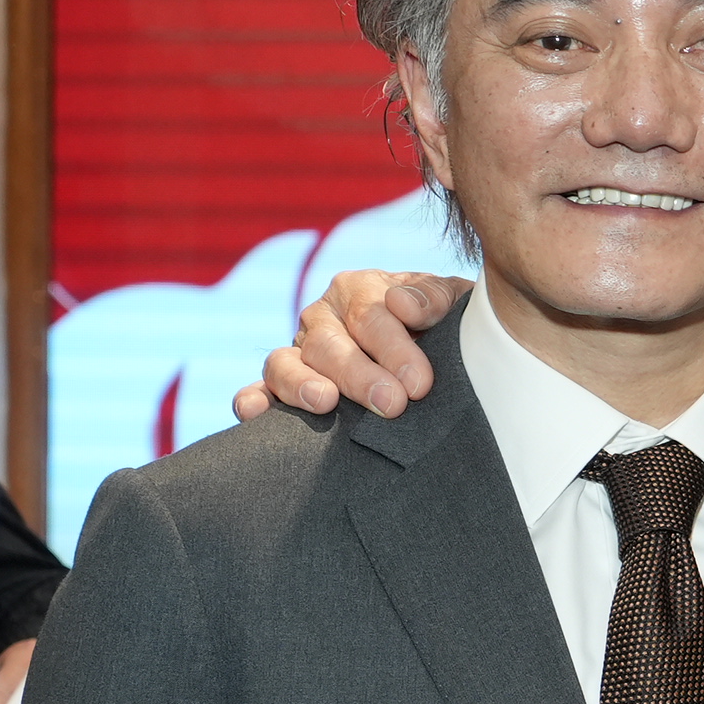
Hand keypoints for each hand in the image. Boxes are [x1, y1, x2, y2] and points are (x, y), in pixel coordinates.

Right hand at [232, 271, 467, 421]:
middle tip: (393, 404)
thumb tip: (403, 305)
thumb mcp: (450, 303)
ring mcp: (298, 350)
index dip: (395, 350)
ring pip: (285, 363)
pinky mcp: (282, 384)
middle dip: (360, 376)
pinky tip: (254, 415)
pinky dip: (253, 400)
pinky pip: (259, 390)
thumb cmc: (443, 325)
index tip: (420, 384)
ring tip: (325, 403)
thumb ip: (434, 298)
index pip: (371, 314)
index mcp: (359, 288)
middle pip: (330, 344)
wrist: (435, 348)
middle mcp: (322, 317)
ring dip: (302, 384)